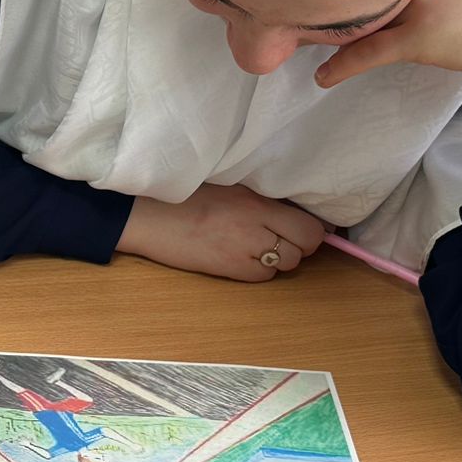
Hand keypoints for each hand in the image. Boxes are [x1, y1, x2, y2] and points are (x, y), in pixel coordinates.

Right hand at [117, 183, 325, 281]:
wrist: (149, 215)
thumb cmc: (185, 196)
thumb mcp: (230, 185)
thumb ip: (261, 198)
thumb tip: (294, 210)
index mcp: (256, 201)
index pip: (309, 225)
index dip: (312, 229)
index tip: (303, 226)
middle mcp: (255, 226)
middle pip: (305, 245)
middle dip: (301, 244)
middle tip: (283, 237)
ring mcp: (243, 250)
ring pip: (287, 263)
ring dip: (279, 257)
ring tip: (257, 246)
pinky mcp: (229, 269)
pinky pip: (263, 276)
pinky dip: (259, 270)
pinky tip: (240, 257)